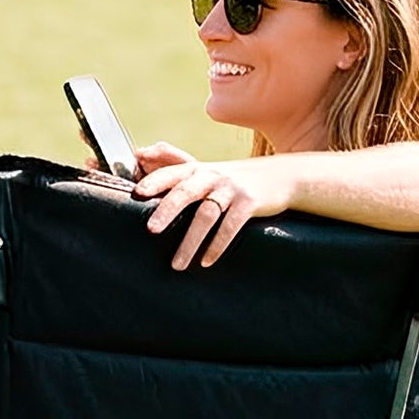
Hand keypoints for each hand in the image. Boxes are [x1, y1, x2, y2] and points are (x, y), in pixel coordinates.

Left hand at [132, 155, 288, 269]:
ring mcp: (232, 188)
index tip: (137, 194)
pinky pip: (231, 225)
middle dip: (167, 211)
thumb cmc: (234, 180)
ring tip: (177, 264)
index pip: (172, 173)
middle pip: (186, 192)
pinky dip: (217, 245)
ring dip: (190, 242)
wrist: (281, 176)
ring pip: (206, 215)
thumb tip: (140, 154)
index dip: (154, 181)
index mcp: (198, 169)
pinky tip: (206, 262)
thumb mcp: (208, 172)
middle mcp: (213, 176)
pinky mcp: (250, 202)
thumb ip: (177, 170)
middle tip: (151, 230)